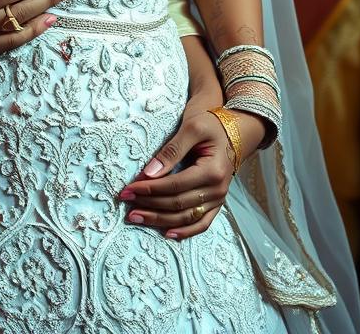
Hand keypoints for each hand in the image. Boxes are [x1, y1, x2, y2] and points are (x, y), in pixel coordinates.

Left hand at [118, 89, 229, 239]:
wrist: (233, 131)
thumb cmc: (210, 125)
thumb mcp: (191, 129)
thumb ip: (171, 151)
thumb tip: (149, 173)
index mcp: (212, 171)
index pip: (175, 186)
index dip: (150, 189)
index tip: (129, 188)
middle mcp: (217, 190)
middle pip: (178, 204)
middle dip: (149, 204)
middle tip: (126, 201)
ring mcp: (218, 199)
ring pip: (186, 217)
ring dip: (160, 220)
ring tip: (136, 217)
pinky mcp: (216, 203)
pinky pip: (201, 223)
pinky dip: (185, 231)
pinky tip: (167, 233)